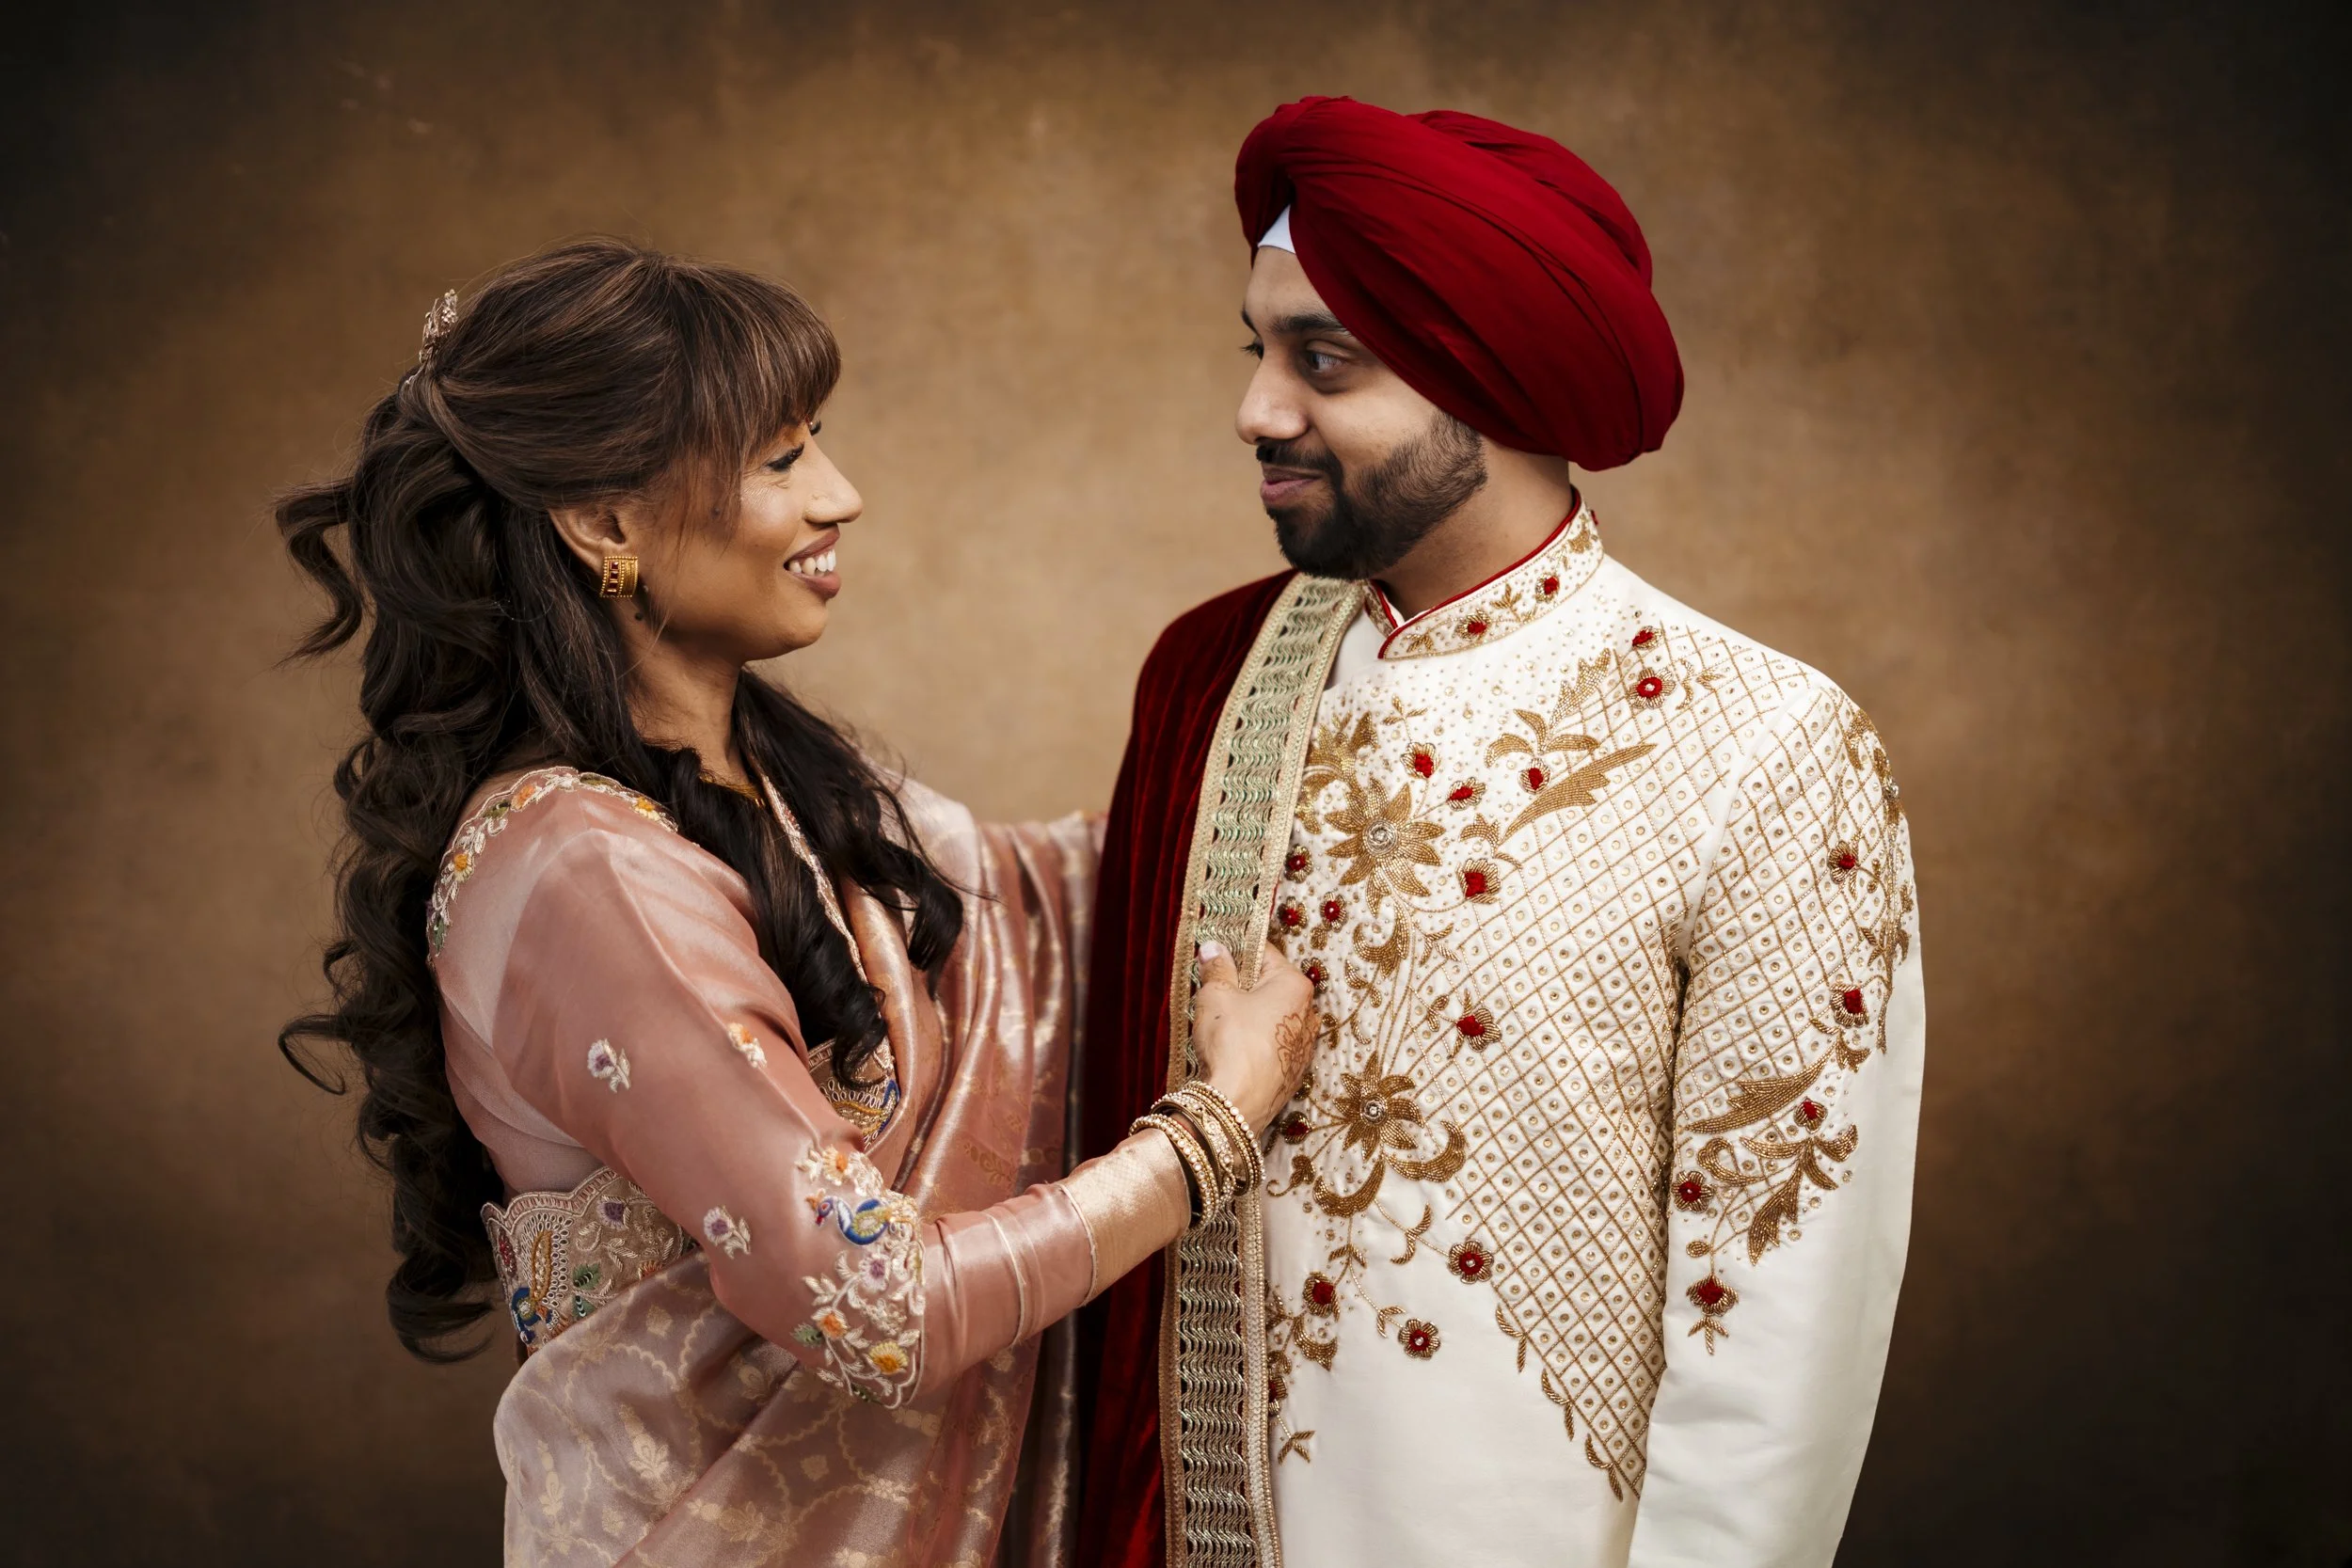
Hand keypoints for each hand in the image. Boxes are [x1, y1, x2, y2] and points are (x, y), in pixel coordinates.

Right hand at [1191, 939, 1317, 1132]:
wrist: (1238, 1103)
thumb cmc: (1231, 1042)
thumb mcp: (1216, 995)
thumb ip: (1217, 967)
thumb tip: (1213, 949)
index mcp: (1295, 985)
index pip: (1264, 953)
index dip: (1236, 952)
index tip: (1215, 958)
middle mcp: (1308, 1012)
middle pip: (1269, 985)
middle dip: (1242, 986)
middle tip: (1214, 993)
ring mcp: (1304, 1045)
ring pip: (1271, 1016)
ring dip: (1248, 1015)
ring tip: (1221, 1025)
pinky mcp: (1294, 1070)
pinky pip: (1272, 1044)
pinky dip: (1255, 1041)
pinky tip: (1234, 1050)